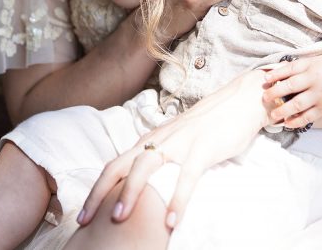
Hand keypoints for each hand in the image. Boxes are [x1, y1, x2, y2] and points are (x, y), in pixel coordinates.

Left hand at [77, 70, 269, 229]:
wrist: (239, 101)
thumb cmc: (207, 127)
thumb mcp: (176, 142)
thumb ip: (160, 160)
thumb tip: (145, 189)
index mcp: (150, 140)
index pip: (115, 165)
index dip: (96, 189)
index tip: (82, 214)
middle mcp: (158, 140)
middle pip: (120, 166)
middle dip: (100, 193)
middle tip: (85, 219)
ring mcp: (179, 142)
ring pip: (145, 166)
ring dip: (130, 193)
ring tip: (118, 219)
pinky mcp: (202, 148)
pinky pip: (186, 176)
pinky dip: (177, 199)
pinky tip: (171, 220)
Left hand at [261, 56, 321, 129]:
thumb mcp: (318, 62)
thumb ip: (301, 67)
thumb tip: (278, 70)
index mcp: (311, 66)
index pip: (288, 69)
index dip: (275, 75)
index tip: (264, 80)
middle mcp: (314, 80)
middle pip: (289, 86)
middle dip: (274, 93)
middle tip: (264, 98)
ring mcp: (320, 95)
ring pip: (296, 104)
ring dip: (282, 110)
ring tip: (273, 114)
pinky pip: (307, 117)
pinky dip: (296, 121)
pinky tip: (287, 123)